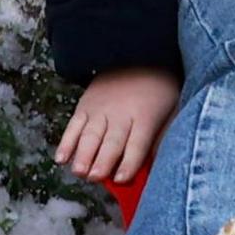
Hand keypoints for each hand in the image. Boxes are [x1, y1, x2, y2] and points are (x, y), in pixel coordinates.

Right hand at [54, 65, 181, 183]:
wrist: (139, 55)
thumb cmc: (159, 90)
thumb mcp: (174, 109)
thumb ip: (165, 135)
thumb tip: (158, 164)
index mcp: (145, 117)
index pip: (136, 144)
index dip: (129, 162)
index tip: (121, 179)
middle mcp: (120, 114)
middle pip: (111, 141)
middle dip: (101, 160)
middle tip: (94, 177)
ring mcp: (100, 109)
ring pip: (90, 135)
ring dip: (82, 154)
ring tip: (78, 171)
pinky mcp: (85, 106)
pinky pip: (73, 126)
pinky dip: (66, 142)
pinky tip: (61, 158)